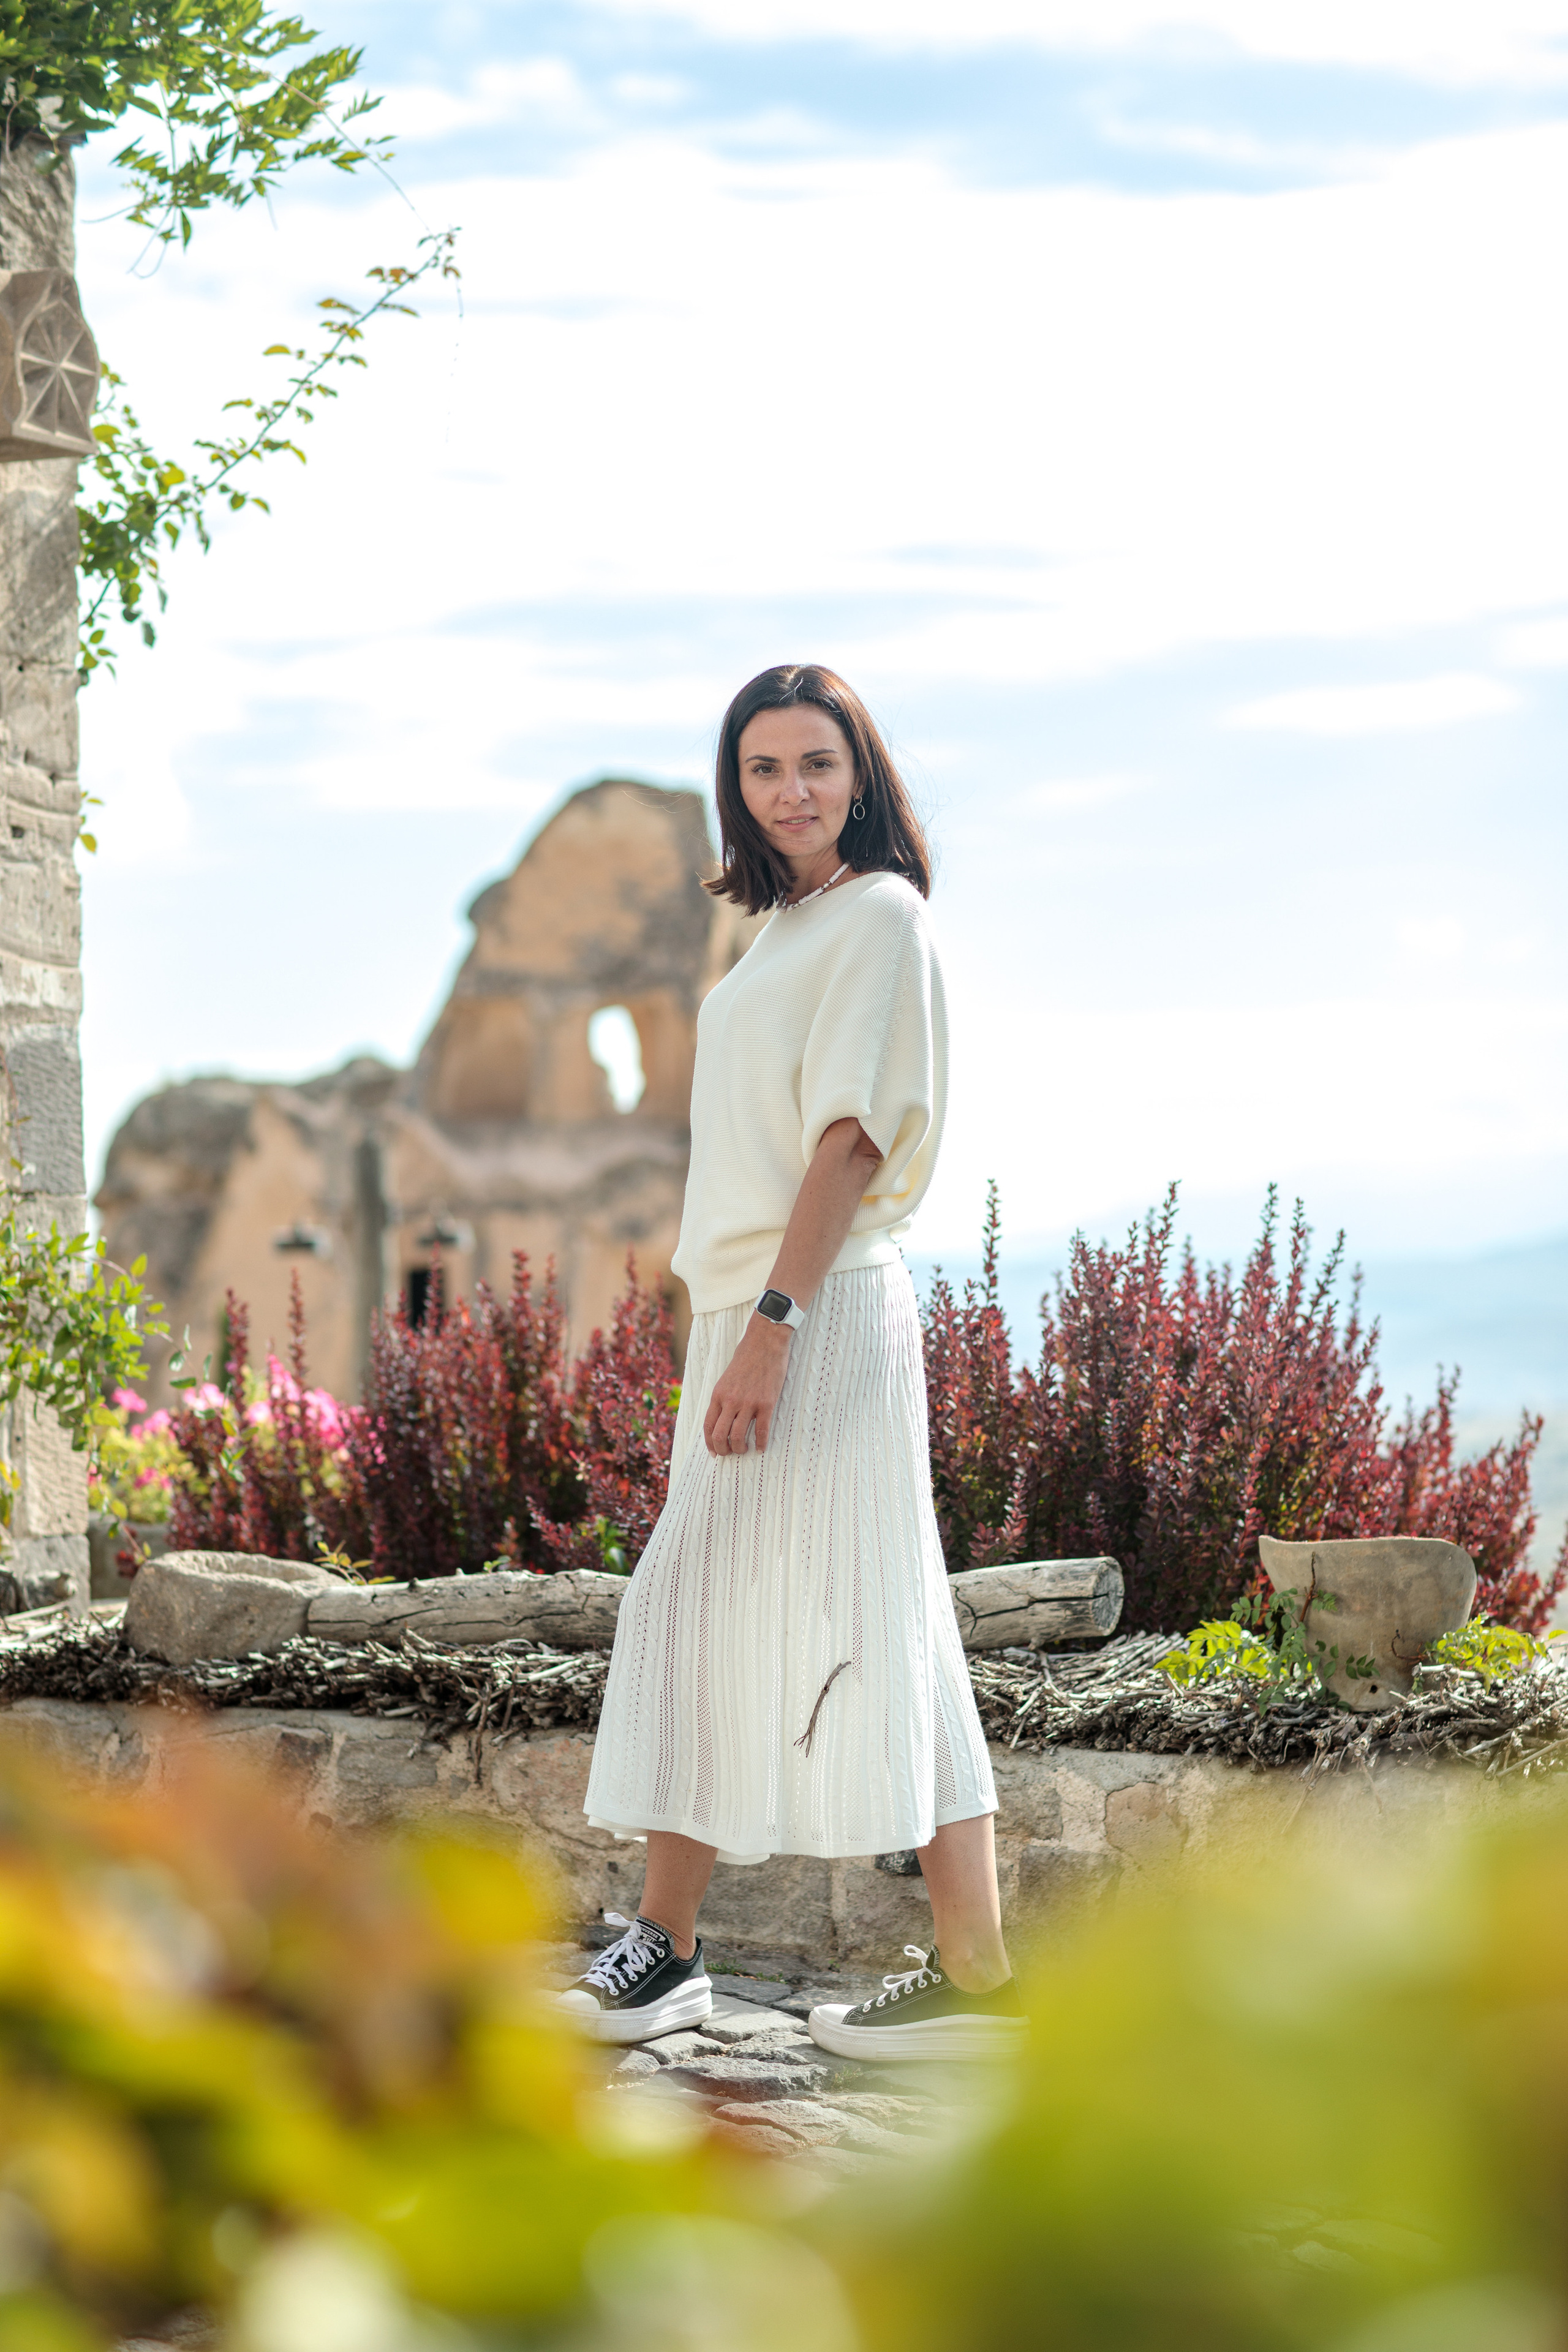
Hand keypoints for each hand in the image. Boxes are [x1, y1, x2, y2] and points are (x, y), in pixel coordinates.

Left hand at [703, 1316, 792, 1455]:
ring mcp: (748, 1403)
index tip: (714, 1452)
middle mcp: (730, 1401)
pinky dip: (761, 1443)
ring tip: (745, 1450)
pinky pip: (761, 1430)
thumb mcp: (726, 1378)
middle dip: (723, 1450)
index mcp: (718, 1395)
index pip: (708, 1426)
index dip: (710, 1443)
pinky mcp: (766, 1403)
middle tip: (730, 1453)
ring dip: (741, 1449)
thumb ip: (723, 1397)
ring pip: (738, 1437)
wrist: (765, 1343)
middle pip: (720, 1436)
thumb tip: (722, 1417)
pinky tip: (762, 1447)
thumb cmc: (746, 1357)